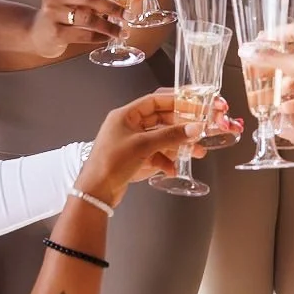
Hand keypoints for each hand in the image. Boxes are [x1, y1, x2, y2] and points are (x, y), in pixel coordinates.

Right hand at [28, 0, 122, 61]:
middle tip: (128, 15)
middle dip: (112, 7)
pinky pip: (84, 35)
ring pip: (88, 18)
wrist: (36, 33)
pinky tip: (108, 38)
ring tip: (122, 31)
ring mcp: (53, 14)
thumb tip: (123, 0)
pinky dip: (99, 37)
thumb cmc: (59, 13)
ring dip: (109, 26)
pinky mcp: (56, 33)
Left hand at [85, 89, 210, 195]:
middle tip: (198, 130)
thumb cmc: (111, 163)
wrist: (95, 192)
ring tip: (196, 151)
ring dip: (177, 145)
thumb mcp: (144, 146)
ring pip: (160, 139)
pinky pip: (155, 154)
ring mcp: (131, 143)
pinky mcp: (134, 158)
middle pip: (160, 120)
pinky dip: (166, 160)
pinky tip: (173, 169)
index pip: (154, 101)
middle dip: (180, 127)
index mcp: (125, 116)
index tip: (192, 105)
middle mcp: (128, 127)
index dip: (174, 101)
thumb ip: (171, 136)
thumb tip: (194, 128)